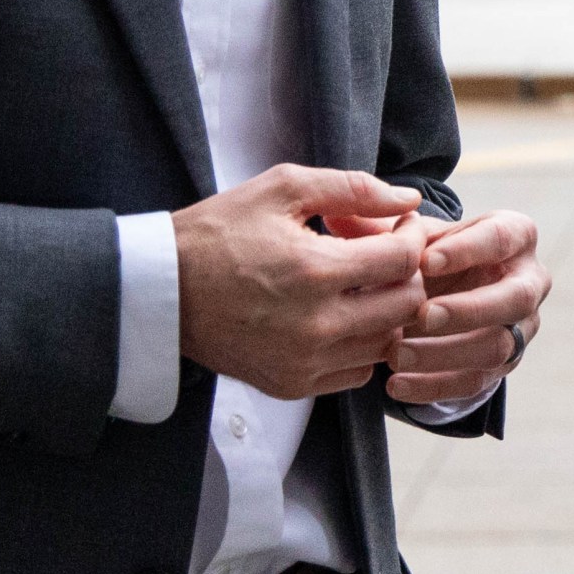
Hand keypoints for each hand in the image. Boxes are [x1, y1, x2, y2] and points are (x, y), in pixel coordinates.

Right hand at [173, 165, 431, 397]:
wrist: (160, 291)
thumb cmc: (218, 234)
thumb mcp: (281, 189)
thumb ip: (352, 190)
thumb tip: (408, 201)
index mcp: (315, 271)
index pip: (404, 260)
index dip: (413, 236)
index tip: (402, 225)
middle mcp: (315, 326)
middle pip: (406, 306)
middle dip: (409, 273)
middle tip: (387, 253)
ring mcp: (304, 362)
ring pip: (387, 342)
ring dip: (388, 311)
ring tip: (364, 284)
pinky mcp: (291, 384)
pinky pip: (357, 372)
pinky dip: (361, 345)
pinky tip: (342, 316)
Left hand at [388, 207, 549, 406]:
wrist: (449, 292)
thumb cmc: (433, 255)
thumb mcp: (416, 235)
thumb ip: (381, 227)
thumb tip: (336, 218)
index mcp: (516, 236)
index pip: (502, 238)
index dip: (467, 250)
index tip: (425, 261)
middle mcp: (530, 281)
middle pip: (515, 298)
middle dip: (468, 309)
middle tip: (421, 315)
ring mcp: (521, 327)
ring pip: (497, 347)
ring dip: (445, 353)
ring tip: (395, 354)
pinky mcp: (503, 365)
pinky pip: (476, 382)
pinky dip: (435, 386)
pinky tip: (396, 383)